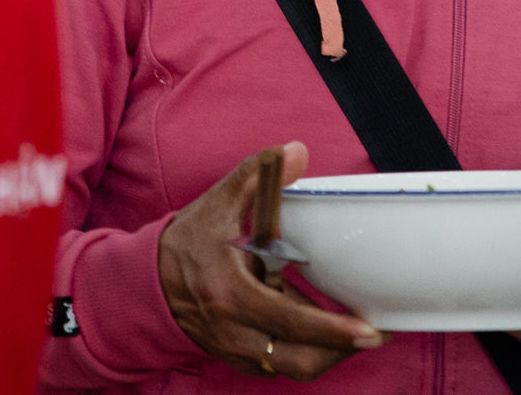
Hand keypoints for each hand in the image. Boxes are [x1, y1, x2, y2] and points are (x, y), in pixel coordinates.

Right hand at [159, 142, 384, 379]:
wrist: (145, 282)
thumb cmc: (184, 244)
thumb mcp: (218, 204)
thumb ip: (257, 175)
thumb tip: (296, 152)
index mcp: (229, 294)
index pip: (287, 321)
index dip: (331, 330)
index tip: (368, 330)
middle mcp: (232, 330)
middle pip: (297, 361)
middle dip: (341, 352)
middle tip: (375, 333)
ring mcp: (233, 349)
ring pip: (290, 369)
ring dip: (326, 355)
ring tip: (354, 331)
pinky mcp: (235, 356)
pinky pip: (277, 367)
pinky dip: (302, 354)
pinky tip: (320, 332)